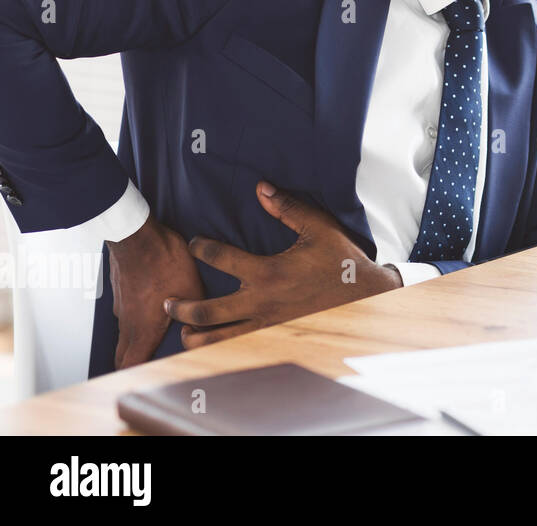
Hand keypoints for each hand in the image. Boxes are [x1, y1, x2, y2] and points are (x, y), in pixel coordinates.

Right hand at [106, 215, 204, 369]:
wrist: (136, 235)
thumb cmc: (164, 263)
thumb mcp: (192, 290)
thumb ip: (197, 313)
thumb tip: (203, 326)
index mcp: (142, 330)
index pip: (132, 365)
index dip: (138, 376)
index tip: (149, 379)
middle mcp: (127, 323)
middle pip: (123, 355)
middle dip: (134, 363)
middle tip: (150, 365)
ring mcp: (120, 306)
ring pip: (125, 333)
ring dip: (136, 340)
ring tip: (156, 338)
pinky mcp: (121, 291)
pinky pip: (126, 314)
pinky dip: (136, 319)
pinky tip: (152, 309)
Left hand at [165, 181, 401, 348]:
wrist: (366, 297)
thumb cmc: (342, 261)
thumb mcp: (318, 227)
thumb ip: (286, 208)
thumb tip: (260, 187)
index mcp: (267, 272)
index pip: (218, 258)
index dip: (199, 247)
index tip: (193, 243)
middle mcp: (260, 302)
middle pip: (205, 311)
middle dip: (180, 307)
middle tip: (168, 302)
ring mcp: (266, 326)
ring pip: (216, 339)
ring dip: (193, 336)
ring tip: (183, 331)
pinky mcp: (274, 338)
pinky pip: (237, 348)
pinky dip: (219, 349)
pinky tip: (211, 346)